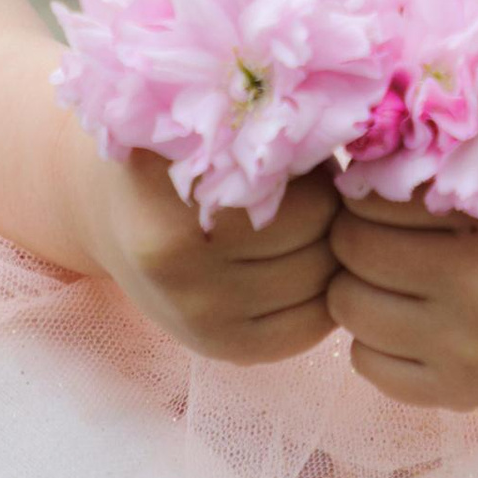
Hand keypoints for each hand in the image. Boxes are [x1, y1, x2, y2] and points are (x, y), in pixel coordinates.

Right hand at [71, 135, 339, 365]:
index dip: (329, 178)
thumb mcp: (215, 127)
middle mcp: (183, 267)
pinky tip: (298, 264)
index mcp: (184, 194)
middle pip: (321, 244)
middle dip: (333, 214)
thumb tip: (370, 144)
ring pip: (321, 287)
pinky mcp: (217, 350)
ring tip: (306, 224)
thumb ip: (277, 136)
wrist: (107, 208)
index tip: (315, 162)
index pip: (315, 201)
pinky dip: (316, 295)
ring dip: (327, 252)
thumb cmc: (180, 150)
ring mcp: (198, 318)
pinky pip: (306, 328)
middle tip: (318, 192)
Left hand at [324, 140, 477, 408]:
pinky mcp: (469, 395)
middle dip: (354, 227)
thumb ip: (447, 151)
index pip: (374, 198)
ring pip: (351, 311)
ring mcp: (475, 356)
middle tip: (375, 216)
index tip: (381, 174)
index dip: (365, 179)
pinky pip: (369, 367)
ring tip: (390, 261)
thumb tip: (352, 152)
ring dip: (359, 280)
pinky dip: (374, 336)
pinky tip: (408, 308)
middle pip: (354, 253)